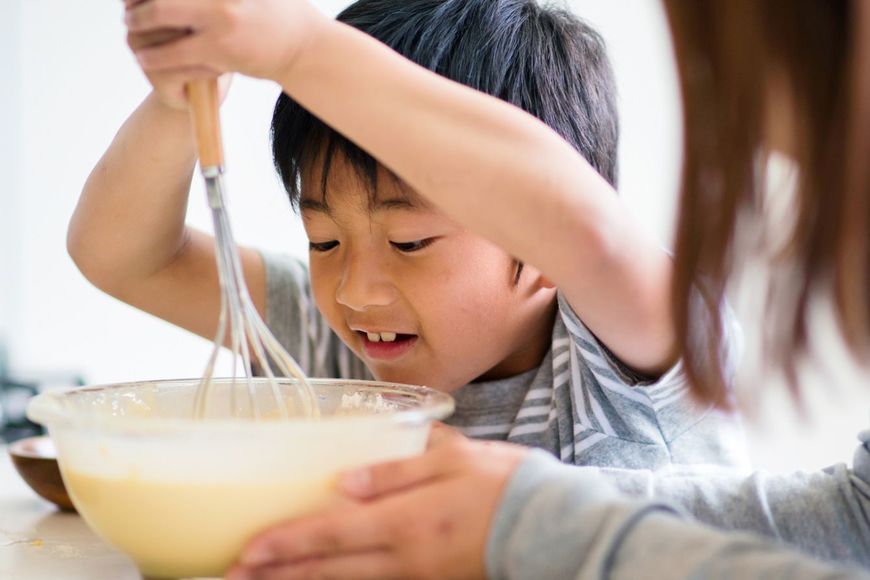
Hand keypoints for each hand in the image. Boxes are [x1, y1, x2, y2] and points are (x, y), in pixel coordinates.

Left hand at [123, 0, 328, 84]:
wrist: (304, 47)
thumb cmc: (278, 11)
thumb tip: (179, 2)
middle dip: (138, 2)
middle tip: (130, 9)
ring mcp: (221, 19)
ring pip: (159, 15)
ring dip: (140, 24)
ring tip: (133, 29)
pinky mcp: (222, 50)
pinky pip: (176, 52)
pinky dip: (156, 56)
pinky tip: (147, 56)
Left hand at [225, 436, 528, 579]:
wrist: (552, 528)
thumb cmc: (504, 485)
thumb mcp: (453, 459)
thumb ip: (396, 470)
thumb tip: (343, 480)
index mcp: (407, 520)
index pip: (332, 535)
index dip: (286, 544)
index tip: (246, 551)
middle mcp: (404, 558)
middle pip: (329, 572)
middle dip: (277, 577)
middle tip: (233, 578)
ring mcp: (416, 578)